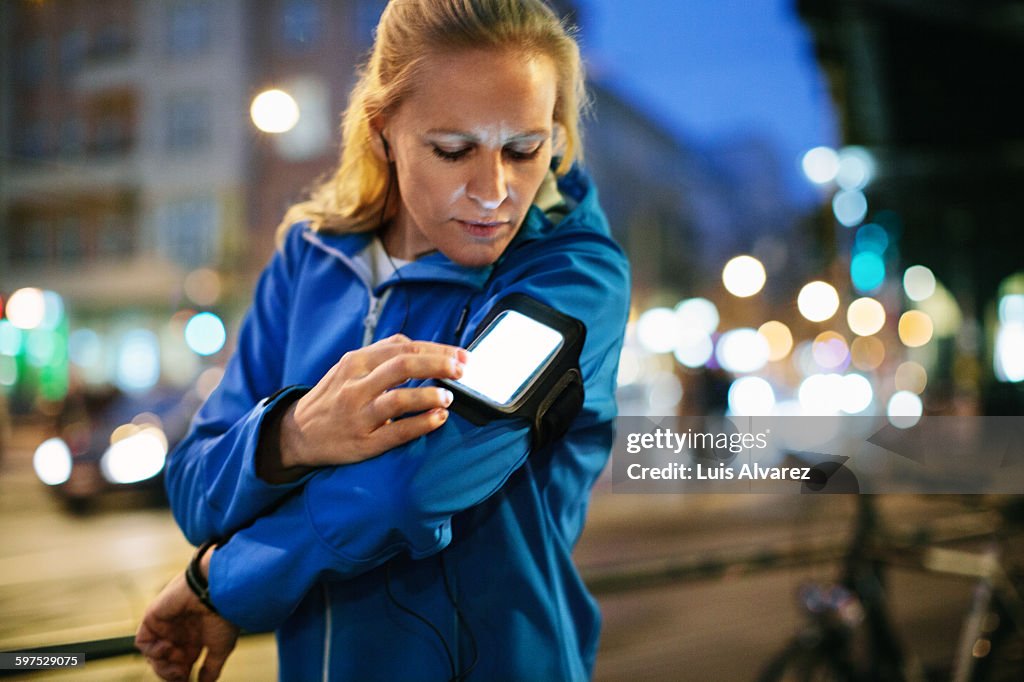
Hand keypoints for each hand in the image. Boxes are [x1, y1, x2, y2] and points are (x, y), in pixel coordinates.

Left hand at [135, 550, 238, 681]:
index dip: (181, 676)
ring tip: (177, 663)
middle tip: (181, 675)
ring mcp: (165, 626)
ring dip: (162, 665)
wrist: (218, 591)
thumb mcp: (220, 648)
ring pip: (152, 655)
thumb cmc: (223, 615)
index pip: (180, 664)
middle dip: (170, 673)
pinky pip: (142, 642)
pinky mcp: (153, 617)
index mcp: (194, 638)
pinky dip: (152, 651)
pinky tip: (168, 647)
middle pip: (164, 663)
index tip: (188, 681)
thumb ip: (211, 669)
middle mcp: (179, 632)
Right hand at [279, 334, 466, 467]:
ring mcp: (359, 414)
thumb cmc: (332, 397)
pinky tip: (439, 418)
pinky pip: (397, 431)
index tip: (462, 356)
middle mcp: (356, 385)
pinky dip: (421, 423)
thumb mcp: (348, 367)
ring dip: (430, 395)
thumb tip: (419, 345)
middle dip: (438, 365)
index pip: (403, 347)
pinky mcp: (364, 441)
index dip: (437, 350)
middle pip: (404, 365)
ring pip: (399, 398)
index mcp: (356, 361)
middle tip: (462, 370)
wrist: (298, 434)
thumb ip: (381, 353)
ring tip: (449, 396)